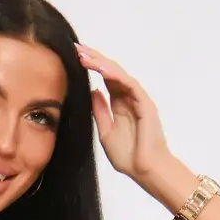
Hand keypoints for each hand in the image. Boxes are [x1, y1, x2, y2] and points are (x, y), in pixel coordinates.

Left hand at [74, 41, 174, 184]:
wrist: (144, 171)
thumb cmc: (129, 157)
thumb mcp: (106, 133)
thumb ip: (100, 112)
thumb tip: (92, 91)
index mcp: (120, 105)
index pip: (105, 80)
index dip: (92, 68)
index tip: (75, 58)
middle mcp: (129, 98)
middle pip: (111, 72)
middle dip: (94, 59)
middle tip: (76, 48)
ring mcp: (138, 99)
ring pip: (119, 75)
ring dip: (101, 63)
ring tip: (84, 55)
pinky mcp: (145, 103)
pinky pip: (129, 84)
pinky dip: (115, 75)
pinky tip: (101, 68)